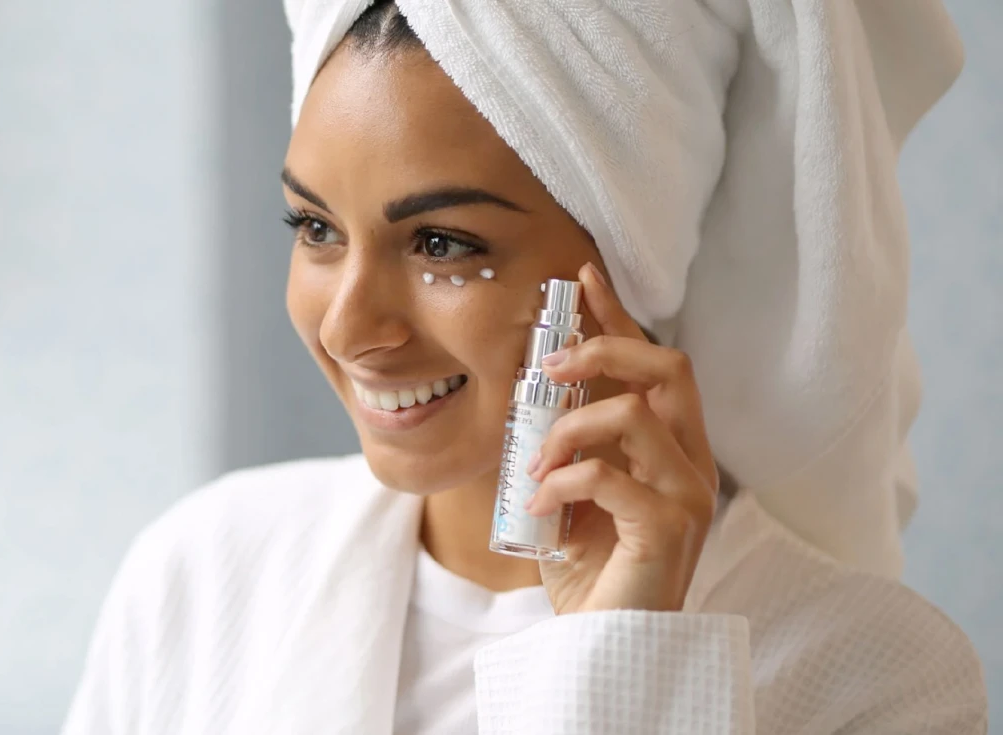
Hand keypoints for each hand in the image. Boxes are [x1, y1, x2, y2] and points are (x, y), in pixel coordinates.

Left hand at [528, 262, 719, 613]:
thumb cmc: (589, 566)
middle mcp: (692, 462)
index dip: (620, 316)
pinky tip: (540, 505)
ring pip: (633, 414)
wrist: (604, 641)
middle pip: (669, 367)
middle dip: (604, 346)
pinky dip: (562, 480)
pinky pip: (610, 476)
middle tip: (547, 364)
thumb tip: (531, 386)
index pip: (654, 364)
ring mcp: (688, 493)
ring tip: (534, 464)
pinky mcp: (669, 526)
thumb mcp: (570, 489)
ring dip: (567, 428)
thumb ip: (567, 440)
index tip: (583, 277)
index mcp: (672, 448)